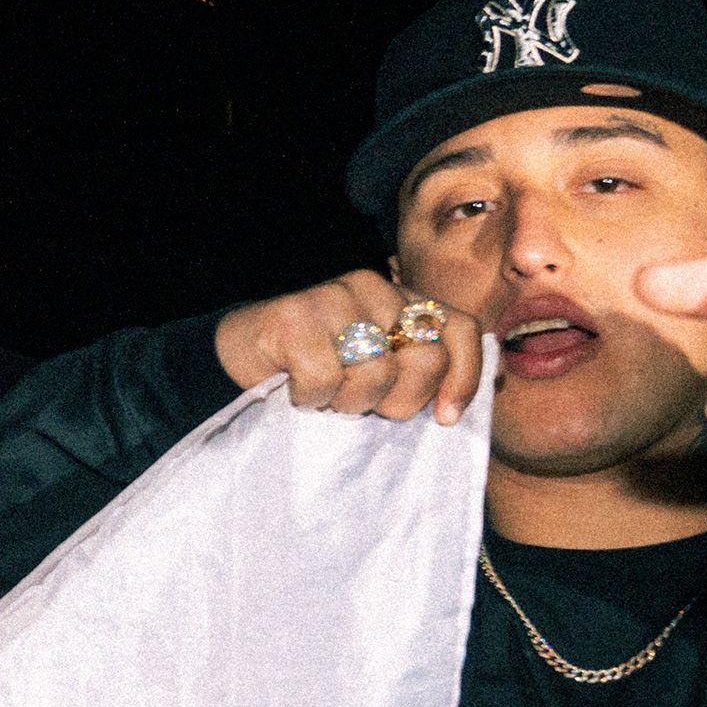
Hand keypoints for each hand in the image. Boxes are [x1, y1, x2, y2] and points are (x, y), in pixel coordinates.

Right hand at [214, 271, 480, 422]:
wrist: (236, 363)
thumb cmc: (316, 376)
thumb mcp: (378, 376)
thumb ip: (421, 376)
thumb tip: (471, 400)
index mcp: (402, 301)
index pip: (460, 330)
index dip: (463, 377)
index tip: (444, 419)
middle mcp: (375, 288)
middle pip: (425, 358)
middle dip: (399, 401)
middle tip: (364, 407)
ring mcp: (332, 296)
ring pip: (376, 372)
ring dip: (347, 403)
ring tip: (325, 397)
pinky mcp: (293, 315)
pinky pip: (324, 379)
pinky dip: (309, 398)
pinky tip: (294, 387)